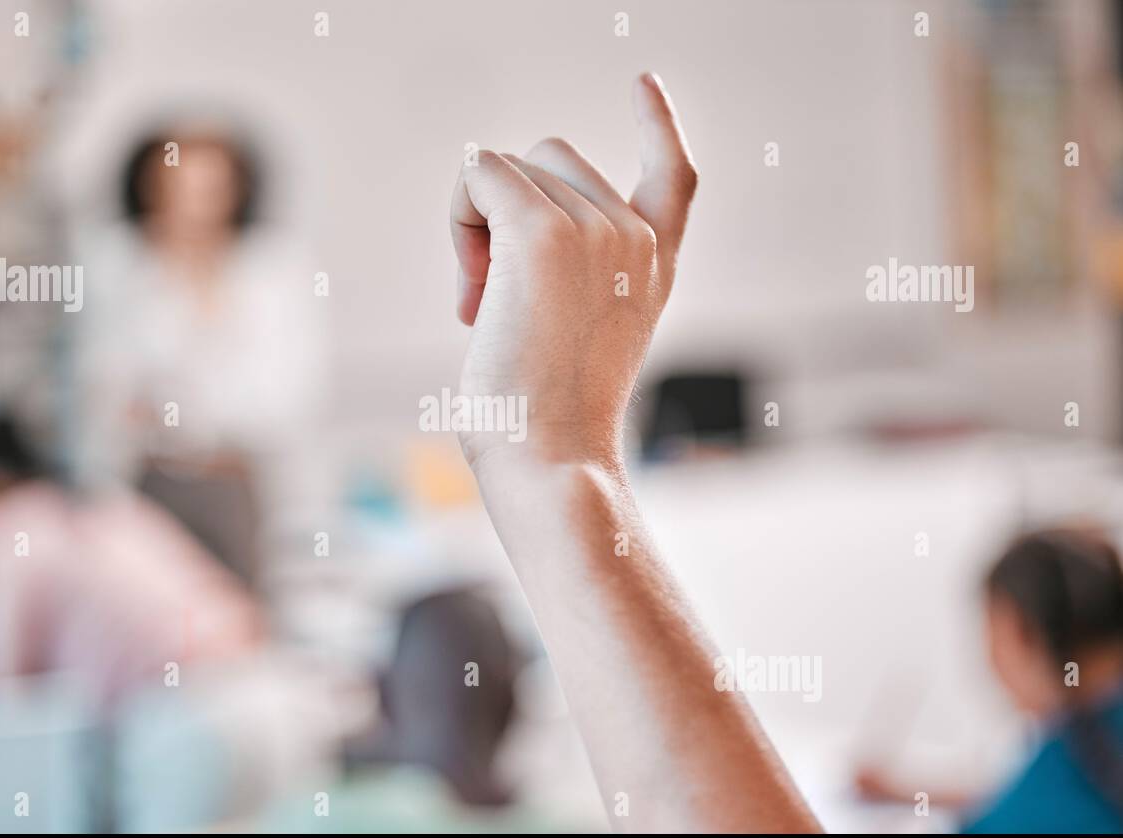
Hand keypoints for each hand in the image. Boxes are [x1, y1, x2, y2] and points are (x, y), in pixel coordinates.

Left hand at [450, 72, 697, 473]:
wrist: (551, 458)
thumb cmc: (546, 418)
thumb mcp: (575, 337)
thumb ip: (565, 274)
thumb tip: (492, 210)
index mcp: (654, 267)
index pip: (673, 176)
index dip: (657, 126)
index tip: (643, 85)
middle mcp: (636, 239)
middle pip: (550, 160)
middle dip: (507, 214)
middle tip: (493, 296)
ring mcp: (596, 230)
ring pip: (508, 170)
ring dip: (476, 228)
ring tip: (484, 305)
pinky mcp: (542, 234)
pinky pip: (479, 174)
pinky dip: (458, 219)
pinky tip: (472, 293)